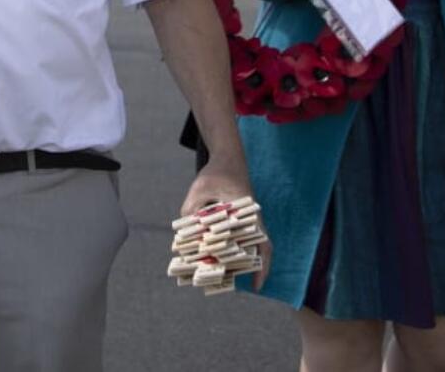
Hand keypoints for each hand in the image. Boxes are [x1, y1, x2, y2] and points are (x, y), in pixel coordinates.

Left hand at [180, 162, 271, 291]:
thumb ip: (192, 210)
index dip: (260, 266)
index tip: (255, 285)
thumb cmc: (215, 175)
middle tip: (231, 287)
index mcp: (248, 214)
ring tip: (223, 278)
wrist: (228, 159)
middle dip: (248, 270)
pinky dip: (234, 251)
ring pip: (251, 247)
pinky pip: (242, 239)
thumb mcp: (199, 189)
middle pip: (257, 251)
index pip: (261, 245)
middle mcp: (253, 220)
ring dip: (241, 262)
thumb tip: (183, 237)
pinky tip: (218, 259)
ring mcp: (249, 220)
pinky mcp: (242, 220)